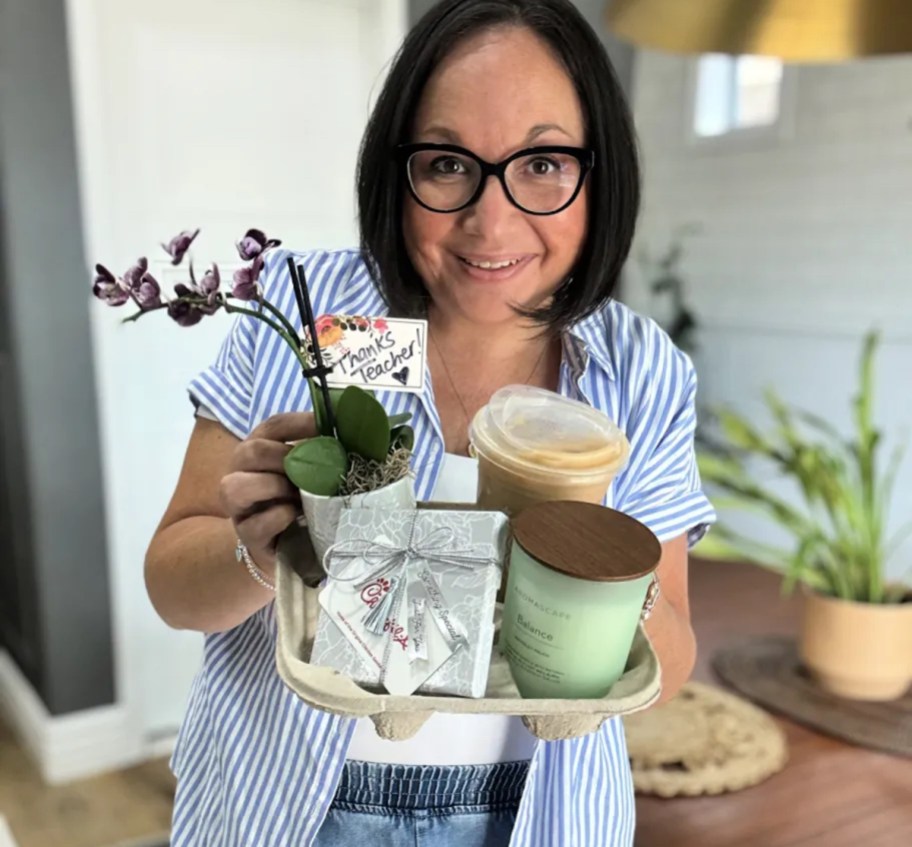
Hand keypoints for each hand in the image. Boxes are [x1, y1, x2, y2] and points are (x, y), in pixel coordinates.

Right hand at [218, 412, 316, 572]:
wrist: (288, 546)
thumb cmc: (301, 501)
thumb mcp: (311, 473)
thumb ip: (323, 453)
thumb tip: (351, 433)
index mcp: (261, 450)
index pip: (273, 426)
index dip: (299, 423)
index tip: (326, 426)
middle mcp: (241, 472)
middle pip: (251, 451)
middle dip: (283, 457)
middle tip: (309, 468)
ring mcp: (239, 507)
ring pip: (236, 486)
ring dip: (273, 486)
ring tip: (296, 494)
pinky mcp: (247, 536)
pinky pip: (255, 524)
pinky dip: (278, 517)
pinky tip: (295, 516)